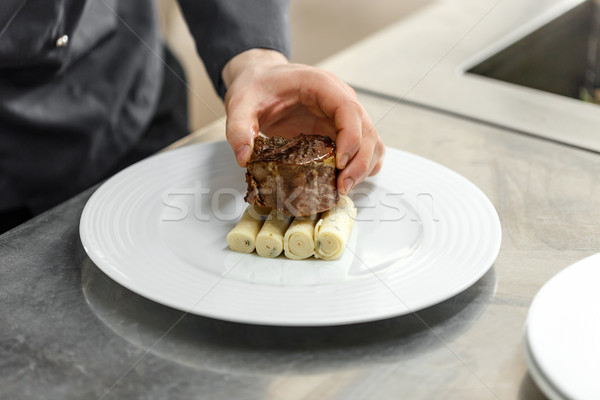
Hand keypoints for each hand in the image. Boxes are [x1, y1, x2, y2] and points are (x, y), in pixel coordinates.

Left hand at [222, 49, 384, 193]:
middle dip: (360, 161)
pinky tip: (343, 181)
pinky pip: (362, 149)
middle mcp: (339, 99)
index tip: (340, 163)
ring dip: (364, 166)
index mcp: (322, 85)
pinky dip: (360, 166)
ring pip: (371, 141)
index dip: (351, 137)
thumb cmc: (256, 87)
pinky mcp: (339, 131)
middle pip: (367, 129)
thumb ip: (239, 127)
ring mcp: (342, 116)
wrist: (260, 80)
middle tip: (342, 187)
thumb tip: (244, 157)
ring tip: (343, 188)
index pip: (349, 109)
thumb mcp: (240, 103)